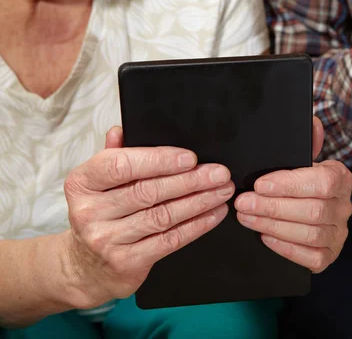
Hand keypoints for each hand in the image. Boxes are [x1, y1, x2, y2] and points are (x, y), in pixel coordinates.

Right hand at [62, 127, 231, 308]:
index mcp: (81, 183)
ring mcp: (107, 240)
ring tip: (223, 191)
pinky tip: (214, 214)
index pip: (120, 165)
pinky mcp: (126, 262)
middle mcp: (89, 212)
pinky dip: (197, 225)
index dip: (158, 160)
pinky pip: (170, 240)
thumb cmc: (100, 214)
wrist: (86, 267)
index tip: (190, 158)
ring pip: (163, 216)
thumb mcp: (97, 183)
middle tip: (219, 173)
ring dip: (200, 202)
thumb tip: (122, 130)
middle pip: (148, 191)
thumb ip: (113, 156)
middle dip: (191, 180)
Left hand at [234, 117, 351, 272]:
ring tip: (246, 217)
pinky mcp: (329, 255)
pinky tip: (264, 237)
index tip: (260, 184)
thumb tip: (311, 122)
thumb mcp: (301, 159)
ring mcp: (338, 233)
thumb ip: (305, 141)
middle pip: (313, 210)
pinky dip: (286, 248)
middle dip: (273, 207)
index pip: (322, 181)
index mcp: (340, 178)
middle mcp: (344, 206)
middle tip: (243, 203)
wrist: (309, 210)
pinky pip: (311, 257)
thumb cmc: (301, 182)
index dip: (290, 184)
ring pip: (311, 234)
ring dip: (273, 226)